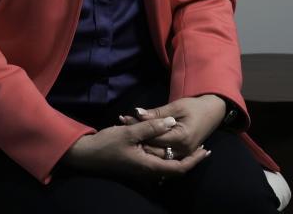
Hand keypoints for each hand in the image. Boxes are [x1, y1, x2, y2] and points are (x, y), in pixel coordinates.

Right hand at [59, 116, 209, 180]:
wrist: (86, 155)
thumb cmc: (107, 144)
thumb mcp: (129, 132)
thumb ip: (151, 127)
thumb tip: (171, 122)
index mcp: (149, 166)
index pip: (179, 168)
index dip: (194, 161)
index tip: (206, 151)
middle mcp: (148, 171)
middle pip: (176, 169)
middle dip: (191, 159)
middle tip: (203, 147)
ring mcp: (142, 169)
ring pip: (167, 165)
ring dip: (180, 156)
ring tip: (190, 145)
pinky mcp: (137, 165)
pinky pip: (158, 162)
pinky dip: (167, 154)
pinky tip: (168, 143)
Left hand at [118, 95, 225, 159]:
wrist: (213, 113)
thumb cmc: (196, 107)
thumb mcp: (176, 106)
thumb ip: (157, 113)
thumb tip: (137, 113)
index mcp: (181, 138)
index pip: (153, 137)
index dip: (137, 128)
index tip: (124, 118)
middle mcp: (182, 150)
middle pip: (152, 147)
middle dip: (136, 135)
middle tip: (122, 122)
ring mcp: (182, 154)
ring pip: (155, 153)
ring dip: (141, 141)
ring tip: (126, 128)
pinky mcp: (181, 154)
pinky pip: (162, 153)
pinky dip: (150, 144)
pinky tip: (139, 135)